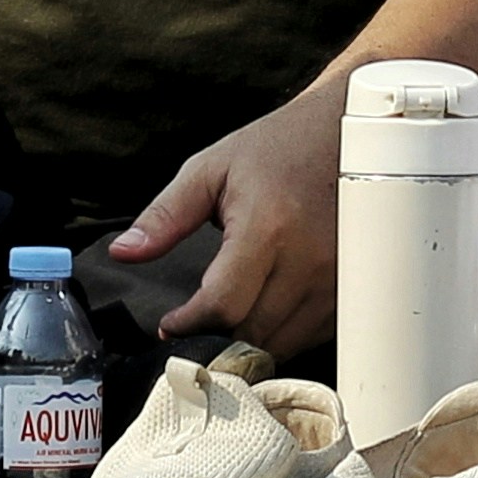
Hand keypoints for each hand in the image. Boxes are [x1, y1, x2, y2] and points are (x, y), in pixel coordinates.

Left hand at [106, 88, 342, 351]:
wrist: (351, 131)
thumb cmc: (278, 147)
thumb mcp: (212, 169)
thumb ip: (165, 215)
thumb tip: (123, 252)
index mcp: (268, 227)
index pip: (224, 306)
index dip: (189, 325)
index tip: (170, 325)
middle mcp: (309, 260)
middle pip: (254, 336)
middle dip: (216, 340)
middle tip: (193, 329)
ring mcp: (338, 279)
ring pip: (284, 345)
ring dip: (249, 346)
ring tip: (226, 323)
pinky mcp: (354, 290)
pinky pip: (314, 336)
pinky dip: (284, 336)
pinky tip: (265, 314)